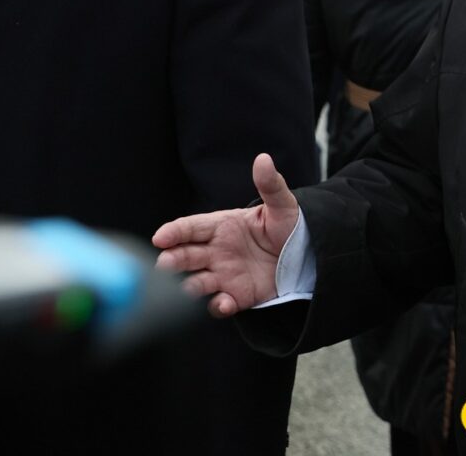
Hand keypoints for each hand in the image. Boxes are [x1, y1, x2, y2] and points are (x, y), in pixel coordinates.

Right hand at [152, 154, 301, 317]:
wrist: (305, 257)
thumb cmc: (289, 227)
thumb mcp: (283, 205)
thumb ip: (271, 185)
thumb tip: (264, 158)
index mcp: (222, 226)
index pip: (191, 227)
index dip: (174, 232)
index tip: (159, 237)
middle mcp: (216, 251)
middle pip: (185, 255)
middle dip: (172, 260)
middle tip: (164, 265)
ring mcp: (223, 274)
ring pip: (196, 281)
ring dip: (187, 286)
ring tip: (185, 290)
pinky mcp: (235, 296)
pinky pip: (220, 303)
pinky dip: (218, 305)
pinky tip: (224, 303)